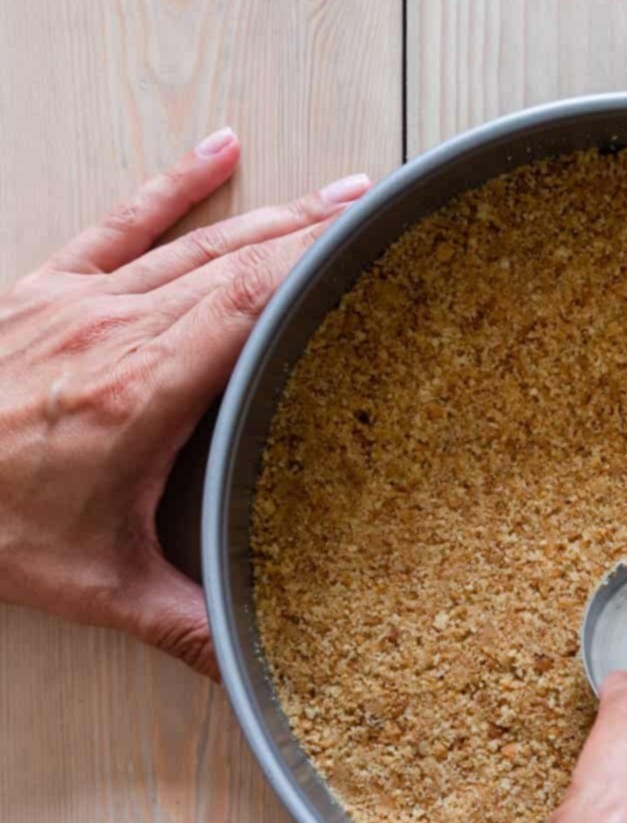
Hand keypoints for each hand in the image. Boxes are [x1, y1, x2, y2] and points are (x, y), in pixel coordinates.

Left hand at [0, 127, 369, 676]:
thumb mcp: (94, 586)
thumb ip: (184, 627)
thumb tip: (250, 672)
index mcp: (141, 392)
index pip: (248, 307)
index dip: (314, 269)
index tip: (371, 248)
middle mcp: (117, 331)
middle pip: (239, 263)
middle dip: (319, 233)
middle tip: (383, 214)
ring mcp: (80, 300)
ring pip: (198, 241)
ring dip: (274, 213)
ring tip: (340, 191)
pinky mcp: (47, 287)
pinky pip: (123, 221)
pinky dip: (175, 184)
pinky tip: (217, 150)